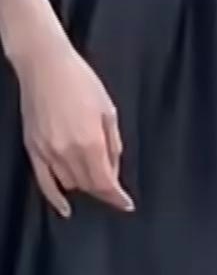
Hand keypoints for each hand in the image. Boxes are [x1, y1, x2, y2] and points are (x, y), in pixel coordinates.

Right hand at [16, 33, 129, 218]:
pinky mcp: (33, 149)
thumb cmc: (81, 81)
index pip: (105, 182)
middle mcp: (68, 151)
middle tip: (113, 187)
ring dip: (84, 184)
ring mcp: (48, 152)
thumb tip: (114, 170)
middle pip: (89, 185)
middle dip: (103, 188)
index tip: (126, 204)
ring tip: (93, 175)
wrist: (46, 65)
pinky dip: (55, 197)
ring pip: (70, 183)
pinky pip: (43, 182)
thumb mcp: (109, 110)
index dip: (117, 197)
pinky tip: (64, 208)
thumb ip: (113, 144)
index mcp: (90, 141)